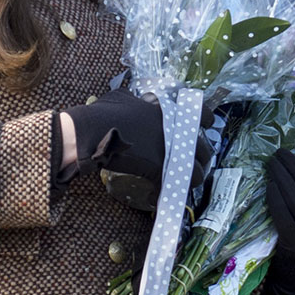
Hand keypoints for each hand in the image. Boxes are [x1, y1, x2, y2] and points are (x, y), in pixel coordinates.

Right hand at [63, 92, 213, 213]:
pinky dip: (164, 193)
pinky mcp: (160, 166)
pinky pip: (175, 185)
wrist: (91, 131)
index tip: (201, 129)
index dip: (204, 123)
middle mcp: (174, 128)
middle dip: (199, 158)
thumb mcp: (122, 98)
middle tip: (189, 165)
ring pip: (196, 170)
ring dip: (189, 178)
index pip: (201, 114)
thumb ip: (135, 100)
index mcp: (167, 109)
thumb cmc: (102, 113)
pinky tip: (154, 196)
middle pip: (203, 148)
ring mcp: (169, 148)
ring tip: (179, 183)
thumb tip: (133, 100)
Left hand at [262, 147, 294, 294]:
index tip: (287, 155)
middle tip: (275, 154)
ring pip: (293, 197)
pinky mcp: (294, 240)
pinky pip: (282, 213)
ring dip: (279, 178)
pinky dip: (274, 198)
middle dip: (288, 167)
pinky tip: (268, 187)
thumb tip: (294, 177)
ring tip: (270, 166)